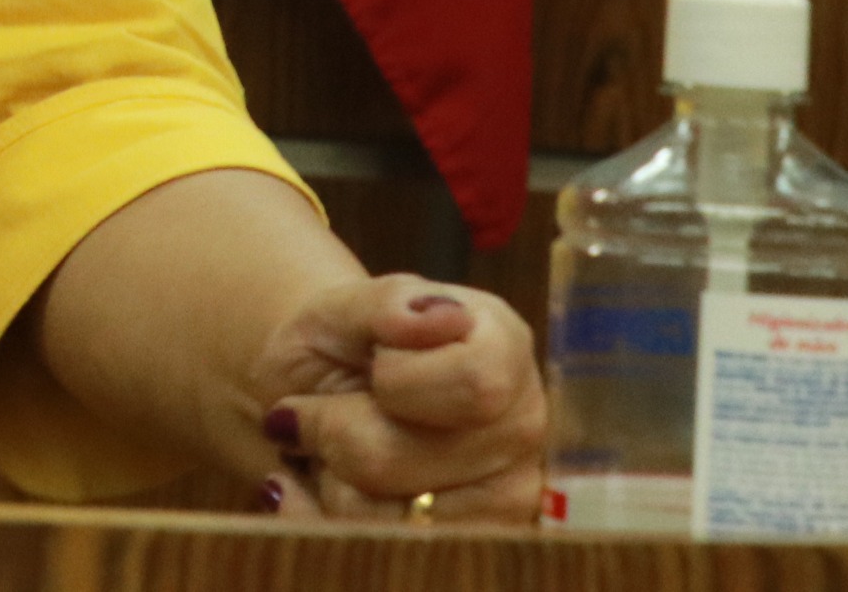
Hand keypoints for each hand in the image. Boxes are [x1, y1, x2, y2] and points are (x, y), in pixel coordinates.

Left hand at [249, 279, 542, 522]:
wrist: (325, 387)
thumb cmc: (342, 341)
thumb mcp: (345, 306)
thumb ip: (386, 304)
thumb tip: (438, 316)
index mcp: (504, 347)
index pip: (476, 385)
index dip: (398, 380)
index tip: (376, 364)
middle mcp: (522, 425)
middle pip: (404, 458)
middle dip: (336, 429)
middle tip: (325, 406)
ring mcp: (507, 496)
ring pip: (386, 513)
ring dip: (335, 474)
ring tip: (339, 442)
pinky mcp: (477, 541)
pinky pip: (377, 543)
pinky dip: (330, 511)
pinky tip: (331, 480)